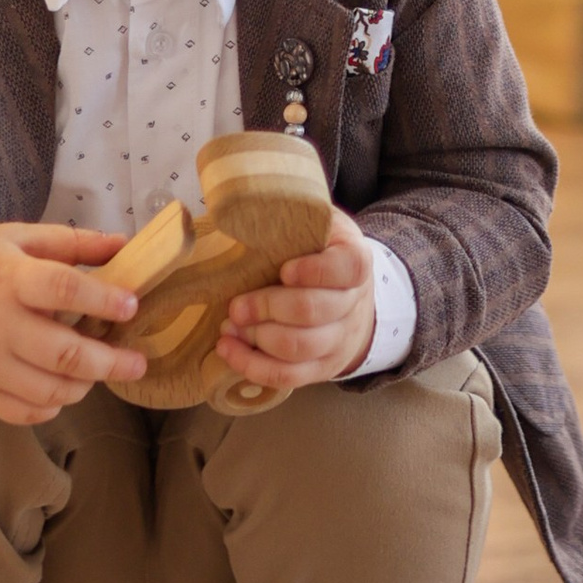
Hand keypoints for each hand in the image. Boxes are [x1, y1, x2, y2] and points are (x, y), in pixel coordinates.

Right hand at [0, 225, 148, 426]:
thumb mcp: (14, 240)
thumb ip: (71, 243)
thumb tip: (125, 246)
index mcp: (7, 278)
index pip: (62, 289)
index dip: (102, 299)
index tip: (132, 307)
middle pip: (64, 353)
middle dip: (110, 362)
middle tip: (137, 362)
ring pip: (51, 390)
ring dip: (85, 385)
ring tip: (98, 372)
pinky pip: (26, 412)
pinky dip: (54, 406)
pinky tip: (63, 389)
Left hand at [215, 212, 378, 396]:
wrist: (353, 299)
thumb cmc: (322, 254)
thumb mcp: (320, 226)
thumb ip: (294, 216)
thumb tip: (235, 206)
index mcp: (355, 262)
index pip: (347, 268)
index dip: (314, 271)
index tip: (284, 269)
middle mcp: (353, 303)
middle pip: (313, 311)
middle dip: (267, 308)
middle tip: (236, 305)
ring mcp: (339, 340)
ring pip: (299, 347)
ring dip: (256, 338)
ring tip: (228, 326)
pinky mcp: (321, 368)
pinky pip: (288, 377)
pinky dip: (253, 366)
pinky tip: (228, 350)